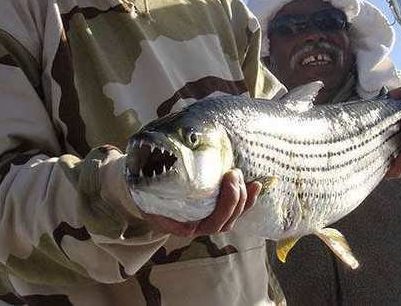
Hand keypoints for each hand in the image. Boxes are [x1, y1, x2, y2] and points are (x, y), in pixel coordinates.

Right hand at [143, 169, 261, 236]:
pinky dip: (248, 197)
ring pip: (234, 214)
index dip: (226, 205)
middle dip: (235, 196)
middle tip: (233, 172)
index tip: (225, 180)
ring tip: (239, 174)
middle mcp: (202, 226)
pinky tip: (256, 185)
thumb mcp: (148, 202)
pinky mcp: (216, 208)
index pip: (214, 223)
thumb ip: (159, 209)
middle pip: (227, 219)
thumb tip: (183, 221)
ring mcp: (210, 217)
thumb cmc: (147, 196)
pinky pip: (237, 207)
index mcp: (188, 227)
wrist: (144, 194)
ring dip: (243, 196)